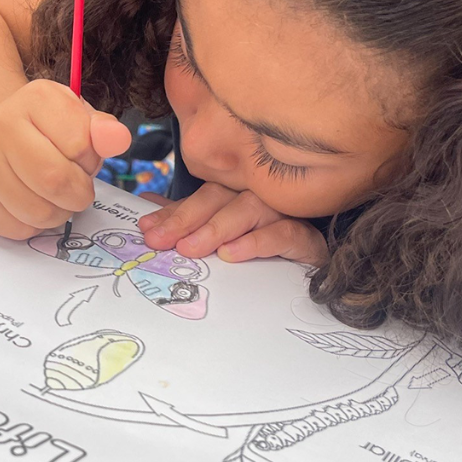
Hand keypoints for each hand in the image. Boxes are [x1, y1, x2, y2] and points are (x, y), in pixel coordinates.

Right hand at [0, 79, 130, 238]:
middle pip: (54, 181)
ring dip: (58, 213)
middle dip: (78, 195)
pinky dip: (33, 226)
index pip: (79, 144)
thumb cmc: (52, 132)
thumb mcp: (82, 121)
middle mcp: (0, 124)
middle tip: (76, 189)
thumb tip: (117, 138)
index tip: (82, 157)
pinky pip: (17, 229)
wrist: (6, 137)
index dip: (90, 160)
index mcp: (35, 98)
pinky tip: (32, 204)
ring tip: (54, 196)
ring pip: (37, 212)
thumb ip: (104, 132)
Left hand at [138, 183, 328, 265]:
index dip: (172, 213)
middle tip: (162, 240)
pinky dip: (256, 242)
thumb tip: (147, 214)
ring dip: (217, 228)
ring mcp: (284, 214)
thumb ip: (187, 221)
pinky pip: (283, 233)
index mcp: (236, 194)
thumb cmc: (265, 246)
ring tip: (192, 248)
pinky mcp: (307, 238)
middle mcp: (259, 197)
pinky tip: (232, 254)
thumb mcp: (220, 236)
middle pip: (219, 197)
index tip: (147, 230)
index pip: (199, 198)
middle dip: (187, 218)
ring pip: (250, 209)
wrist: (314, 267)